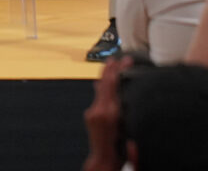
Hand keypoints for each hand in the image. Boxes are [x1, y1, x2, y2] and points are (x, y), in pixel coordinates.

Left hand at [82, 56, 130, 170]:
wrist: (103, 161)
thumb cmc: (120, 151)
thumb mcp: (126, 132)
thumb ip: (124, 112)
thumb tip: (124, 98)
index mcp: (110, 113)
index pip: (114, 86)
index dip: (120, 71)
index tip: (126, 60)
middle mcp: (99, 110)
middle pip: (105, 84)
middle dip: (111, 69)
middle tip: (117, 56)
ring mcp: (93, 112)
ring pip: (100, 88)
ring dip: (106, 75)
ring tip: (111, 63)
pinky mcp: (90, 114)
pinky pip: (97, 96)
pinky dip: (102, 87)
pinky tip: (103, 81)